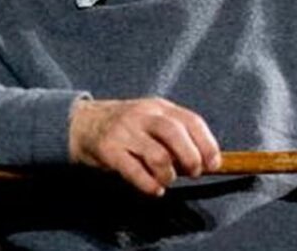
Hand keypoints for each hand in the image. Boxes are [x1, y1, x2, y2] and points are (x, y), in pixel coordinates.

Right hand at [69, 97, 221, 196]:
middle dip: (191, 158)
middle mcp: (143, 115)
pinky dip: (149, 184)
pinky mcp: (109, 149)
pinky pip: (134, 170)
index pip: (192, 121)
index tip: (213, 164)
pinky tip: (154, 189)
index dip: (207, 144)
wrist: (83, 123)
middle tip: (192, 173)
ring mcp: (125, 131)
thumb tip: (206, 161)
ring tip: (166, 180)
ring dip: (168, 174)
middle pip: (175, 134)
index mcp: (159, 107)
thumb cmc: (127, 127)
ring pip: (157, 154)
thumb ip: (176, 134)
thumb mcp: (152, 119)